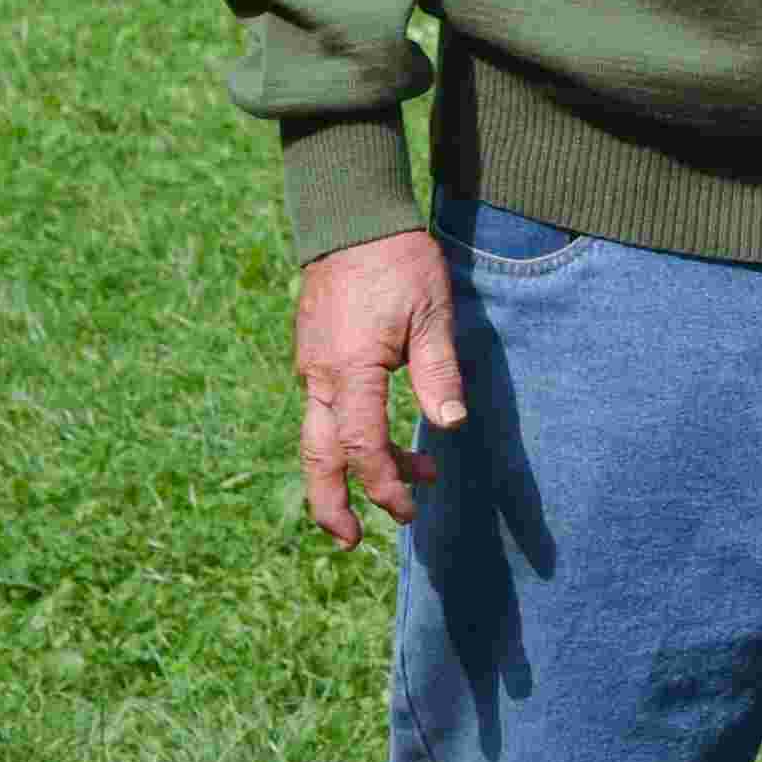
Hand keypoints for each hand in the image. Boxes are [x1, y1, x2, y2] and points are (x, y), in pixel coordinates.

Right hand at [294, 228, 465, 545]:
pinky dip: (349, 436)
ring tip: (408, 481)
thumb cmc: (398, 261)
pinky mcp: (313, 355)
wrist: (350, 218)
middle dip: (330, 505)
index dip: (385, 485)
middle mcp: (320, 374)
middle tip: (352, 542)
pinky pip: (324, 410)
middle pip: (316, 456)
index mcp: (350, 369)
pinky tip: (386, 438)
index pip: (361, 447)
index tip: (410, 507)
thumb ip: (439, 371)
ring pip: (319, 436)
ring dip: (353, 470)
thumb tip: (450, 424)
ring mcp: (311, 365)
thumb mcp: (433, 313)